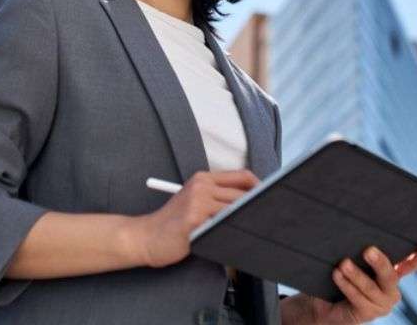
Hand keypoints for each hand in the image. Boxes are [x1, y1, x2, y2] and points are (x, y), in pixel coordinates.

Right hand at [127, 170, 259, 267]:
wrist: (147, 236)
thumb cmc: (173, 223)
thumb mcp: (194, 201)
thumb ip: (218, 198)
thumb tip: (253, 202)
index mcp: (203, 178)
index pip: (242, 176)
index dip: (261, 187)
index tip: (269, 200)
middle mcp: (201, 186)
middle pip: (243, 194)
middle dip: (258, 208)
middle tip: (269, 220)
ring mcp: (198, 202)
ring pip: (236, 210)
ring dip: (247, 222)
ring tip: (256, 231)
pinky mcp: (195, 220)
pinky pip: (223, 226)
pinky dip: (233, 234)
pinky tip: (238, 240)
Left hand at [292, 238, 416, 324]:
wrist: (328, 305)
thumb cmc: (342, 276)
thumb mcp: (354, 261)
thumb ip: (363, 251)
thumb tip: (360, 223)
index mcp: (393, 274)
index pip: (412, 263)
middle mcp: (391, 290)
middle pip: (390, 276)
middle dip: (380, 263)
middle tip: (368, 250)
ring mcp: (382, 304)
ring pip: (371, 288)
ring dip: (356, 275)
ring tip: (343, 264)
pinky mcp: (368, 314)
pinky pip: (358, 298)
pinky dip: (346, 285)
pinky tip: (337, 275)